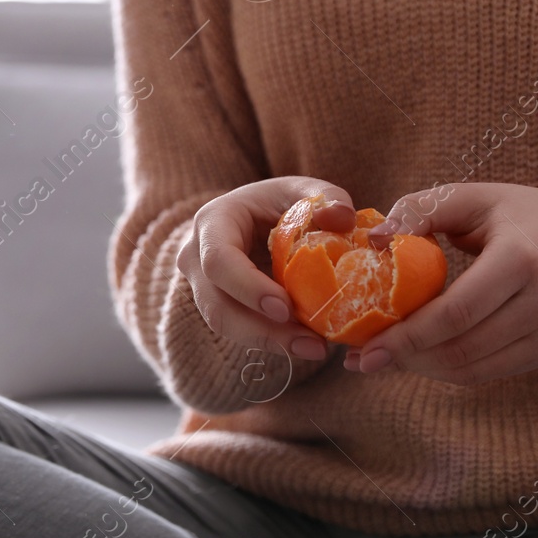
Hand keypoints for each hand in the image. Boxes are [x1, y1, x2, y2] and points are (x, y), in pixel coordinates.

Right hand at [177, 176, 356, 361]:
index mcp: (212, 222)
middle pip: (217, 305)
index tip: (285, 308)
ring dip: (270, 342)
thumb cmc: (277, 201)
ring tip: (315, 347)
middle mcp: (196, 257)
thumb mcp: (302, 190)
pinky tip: (306, 342)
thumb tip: (341, 218)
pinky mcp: (220, 307)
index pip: (218, 260)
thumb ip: (326, 198)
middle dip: (262, 330)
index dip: (248, 287)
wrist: (253, 218)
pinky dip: (273, 340)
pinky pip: (240, 330)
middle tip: (311, 343)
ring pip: (225, 325)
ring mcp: (202, 287)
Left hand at [345, 183, 537, 384]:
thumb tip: (374, 242)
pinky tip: (420, 357)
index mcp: (522, 257)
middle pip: (462, 346)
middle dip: (407, 357)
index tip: (366, 348)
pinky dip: (448, 370)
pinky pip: (489, 373)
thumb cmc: (519, 214)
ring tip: (386, 357)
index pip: (457, 311)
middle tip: (364, 358)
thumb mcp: (472, 197)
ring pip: (473, 368)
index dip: (408, 335)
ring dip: (423, 369)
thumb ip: (420, 210)